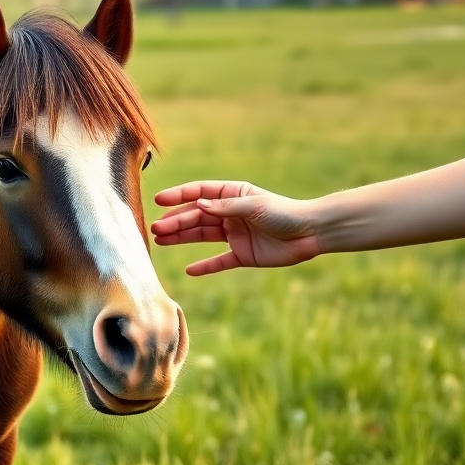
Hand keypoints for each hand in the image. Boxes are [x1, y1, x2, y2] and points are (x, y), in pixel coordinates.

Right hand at [151, 181, 320, 275]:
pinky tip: (189, 270)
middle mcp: (230, 214)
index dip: (179, 196)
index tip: (159, 201)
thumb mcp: (253, 206)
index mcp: (232, 195)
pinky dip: (205, 266)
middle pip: (196, 217)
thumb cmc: (284, 213)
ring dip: (181, 238)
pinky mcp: (242, 255)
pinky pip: (219, 261)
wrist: (310, 234)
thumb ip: (225, 208)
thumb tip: (198, 206)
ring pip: (202, 236)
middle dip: (175, 222)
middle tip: (155, 229)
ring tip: (160, 242)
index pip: (200, 193)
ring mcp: (235, 235)